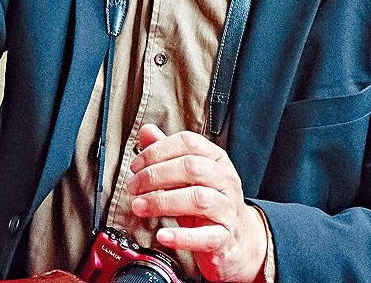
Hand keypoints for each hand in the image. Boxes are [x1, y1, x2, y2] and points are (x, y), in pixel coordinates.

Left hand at [127, 124, 266, 282]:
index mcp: (216, 158)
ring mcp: (228, 208)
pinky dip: (181, 236)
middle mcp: (225, 179)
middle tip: (133, 186)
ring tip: (140, 207)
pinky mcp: (225, 238)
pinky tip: (162, 235)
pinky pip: (205, 236)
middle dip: (155, 175)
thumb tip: (146, 131)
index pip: (188, 142)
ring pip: (198, 199)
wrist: (237, 240)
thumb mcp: (188, 176)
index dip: (158, 151)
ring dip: (162, 201)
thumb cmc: (207, 204)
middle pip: (191, 167)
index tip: (136, 165)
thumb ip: (167, 153)